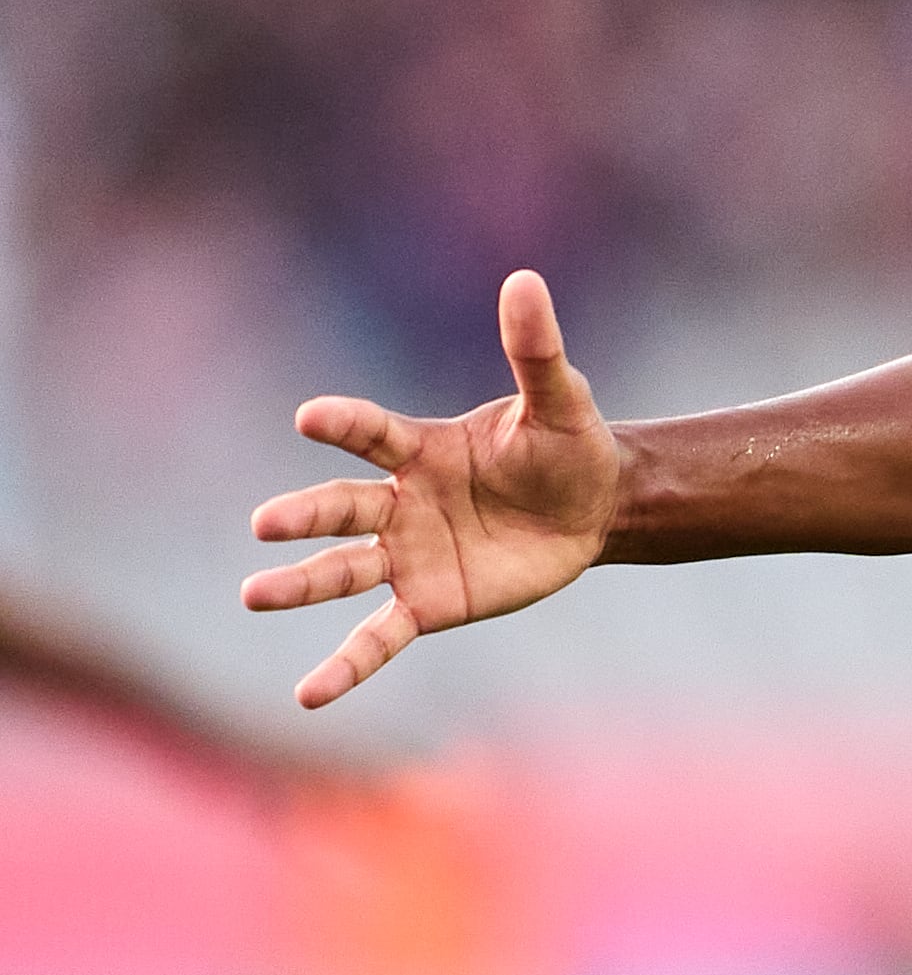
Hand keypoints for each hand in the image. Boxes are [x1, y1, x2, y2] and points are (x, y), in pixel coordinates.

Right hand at [244, 270, 620, 708]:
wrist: (596, 509)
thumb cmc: (569, 447)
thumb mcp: (560, 402)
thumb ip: (535, 351)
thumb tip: (527, 280)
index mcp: (420, 448)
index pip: (371, 432)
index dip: (343, 423)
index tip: (310, 416)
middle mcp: (399, 502)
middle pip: (340, 507)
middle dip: (304, 516)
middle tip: (264, 526)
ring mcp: (408, 554)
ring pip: (343, 570)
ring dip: (300, 584)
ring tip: (253, 595)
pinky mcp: (428, 603)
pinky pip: (377, 636)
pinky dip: (346, 665)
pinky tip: (308, 694)